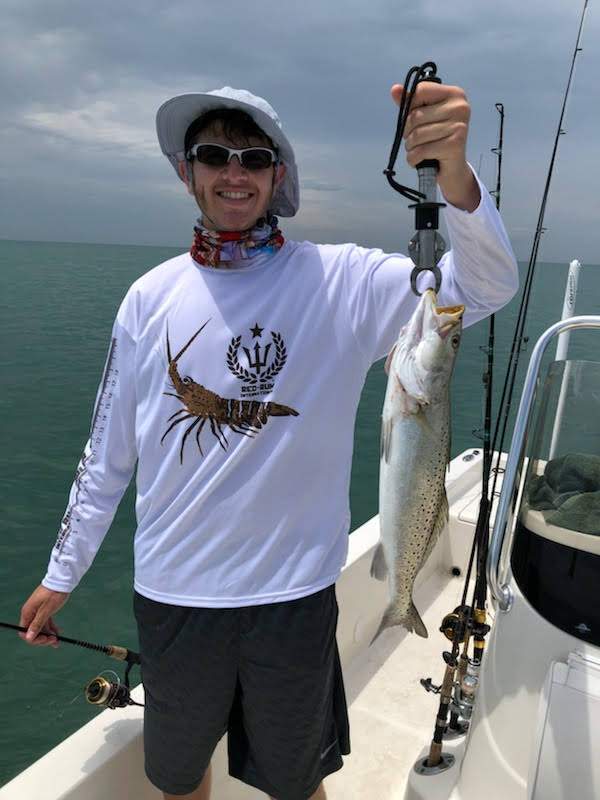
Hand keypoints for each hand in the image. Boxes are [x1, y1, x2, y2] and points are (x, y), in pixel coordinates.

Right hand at [19, 585, 69, 647]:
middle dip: (43, 638)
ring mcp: (38, 612)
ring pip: (41, 628)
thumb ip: (37, 624)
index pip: (24, 632)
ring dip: (49, 635)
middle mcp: (31, 613)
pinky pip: (46, 623)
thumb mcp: (46, 610)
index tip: (45, 640)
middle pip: (33, 631)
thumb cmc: (54, 594)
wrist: (62, 580)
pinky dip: (52, 628)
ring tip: (58, 641)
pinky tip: (59, 633)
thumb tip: (29, 638)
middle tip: (55, 641)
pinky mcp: (45, 610)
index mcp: (28, 613)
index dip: (33, 639)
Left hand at [391, 82, 479, 211]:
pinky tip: (419, 160)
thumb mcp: (423, 118)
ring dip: (411, 147)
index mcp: (454, 94)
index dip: (410, 107)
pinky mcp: (455, 144)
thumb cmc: (437, 140)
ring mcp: (459, 125)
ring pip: (417, 134)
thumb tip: (394, 89)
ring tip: (418, 150)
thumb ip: (410, 102)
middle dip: (408, 132)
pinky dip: (414, 159)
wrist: (452, 169)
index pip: (420, 91)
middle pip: (416, 115)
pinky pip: (421, 150)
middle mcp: (460, 107)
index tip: (416, 120)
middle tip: (416, 140)